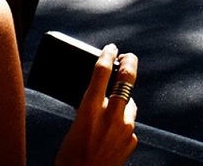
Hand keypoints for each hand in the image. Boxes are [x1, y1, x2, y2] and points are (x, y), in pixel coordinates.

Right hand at [55, 44, 138, 165]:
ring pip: (129, 104)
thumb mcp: (75, 127)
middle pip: (127, 78)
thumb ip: (90, 109)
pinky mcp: (132, 140)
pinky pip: (129, 125)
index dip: (107, 55)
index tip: (110, 48)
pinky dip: (121, 126)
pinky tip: (110, 136)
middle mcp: (111, 116)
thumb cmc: (70, 157)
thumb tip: (101, 95)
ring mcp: (125, 128)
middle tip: (127, 56)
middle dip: (129, 62)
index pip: (102, 72)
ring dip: (122, 103)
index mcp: (89, 110)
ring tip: (109, 112)